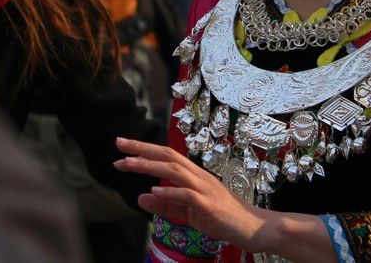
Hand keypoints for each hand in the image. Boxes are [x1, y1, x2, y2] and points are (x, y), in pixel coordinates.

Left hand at [114, 137, 268, 248]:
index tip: (122, 145)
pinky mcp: (209, 205)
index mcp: (193, 175)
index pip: (166, 155)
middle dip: (141, 149)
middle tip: (118, 143)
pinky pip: (187, 195)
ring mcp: (204, 189)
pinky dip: (170, 192)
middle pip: (168, 155)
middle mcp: (198, 176)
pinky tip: (154, 191)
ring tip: (128, 164)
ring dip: (149, 166)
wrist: (253, 228)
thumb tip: (141, 198)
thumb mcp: (188, 213)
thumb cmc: (222, 218)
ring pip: (175, 170)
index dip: (144, 149)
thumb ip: (166, 205)